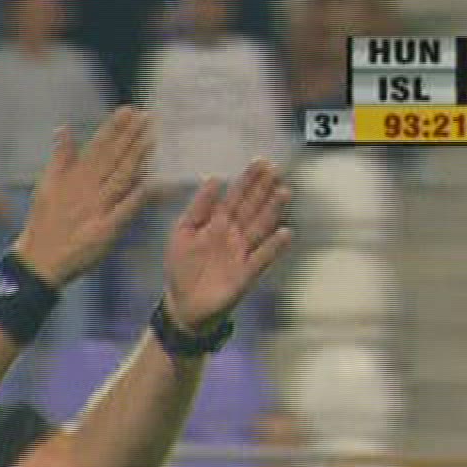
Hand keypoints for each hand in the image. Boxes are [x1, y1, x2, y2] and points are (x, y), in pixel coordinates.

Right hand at [12, 105, 152, 288]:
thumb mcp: (47, 185)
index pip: (98, 147)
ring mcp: (97, 209)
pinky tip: (150, 182)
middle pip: (112, 159)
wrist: (39, 259)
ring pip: (120, 179)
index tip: (129, 110)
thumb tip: (63, 129)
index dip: (114, 128)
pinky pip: (123, 211)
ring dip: (136, 158)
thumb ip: (60, 157)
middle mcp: (87, 190)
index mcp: (75, 178)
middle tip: (147, 116)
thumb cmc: (45, 222)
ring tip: (151, 138)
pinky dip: (135, 197)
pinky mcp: (104, 231)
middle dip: (130, 137)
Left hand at [164, 159, 291, 333]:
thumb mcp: (183, 233)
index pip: (236, 197)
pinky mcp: (246, 274)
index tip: (261, 161)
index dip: (248, 180)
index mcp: (217, 223)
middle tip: (276, 169)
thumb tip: (213, 177)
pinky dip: (273, 247)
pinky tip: (285, 233)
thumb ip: (198, 207)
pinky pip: (262, 258)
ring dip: (272, 211)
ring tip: (284, 192)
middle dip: (263, 189)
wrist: (183, 304)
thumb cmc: (182, 267)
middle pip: (251, 208)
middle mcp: (234, 235)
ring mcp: (242, 253)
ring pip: (260, 228)